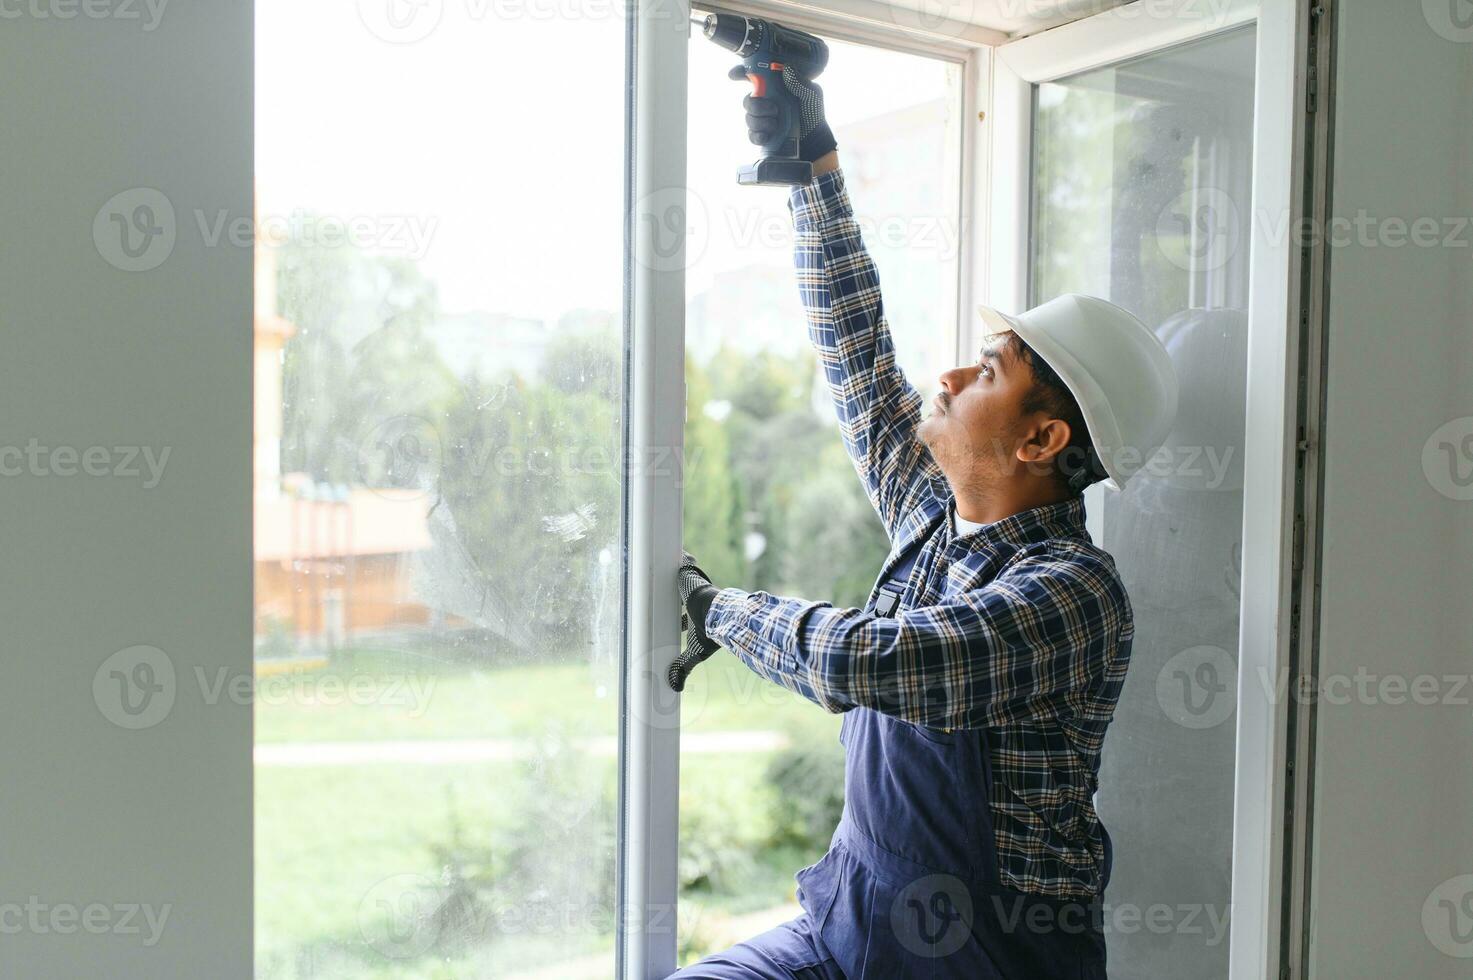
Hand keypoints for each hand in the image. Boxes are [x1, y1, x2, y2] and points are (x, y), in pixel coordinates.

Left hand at [669, 550, 721, 691]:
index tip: (675, 621)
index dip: (678, 619)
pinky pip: (685, 561)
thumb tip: (675, 688)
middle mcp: (695, 599)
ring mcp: (693, 586)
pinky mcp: (690, 574)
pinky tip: (677, 553)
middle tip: (660, 597)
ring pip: (682, 578)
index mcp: (697, 616)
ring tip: (661, 570)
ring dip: (677, 575)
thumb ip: (684, 667)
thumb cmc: (710, 631)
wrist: (719, 613)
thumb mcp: (695, 651)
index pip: (684, 616)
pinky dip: (682, 557)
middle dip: (674, 598)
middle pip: (681, 596)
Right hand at [727, 63, 837, 163]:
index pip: (753, 77)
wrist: (815, 138)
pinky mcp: (762, 136)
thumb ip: (799, 81)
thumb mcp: (811, 93)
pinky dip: (758, 135)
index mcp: (773, 88)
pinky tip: (767, 135)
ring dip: (761, 121)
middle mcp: (765, 102)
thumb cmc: (812, 113)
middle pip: (746, 100)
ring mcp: (762, 119)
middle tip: (774, 109)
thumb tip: (787, 69)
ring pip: (748, 118)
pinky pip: (751, 135)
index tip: (735, 75)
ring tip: (777, 124)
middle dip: (757, 106)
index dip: (740, 74)